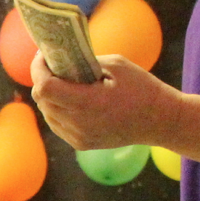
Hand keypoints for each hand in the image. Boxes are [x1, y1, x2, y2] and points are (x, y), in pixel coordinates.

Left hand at [31, 52, 180, 151]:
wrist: (161, 121)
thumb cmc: (142, 88)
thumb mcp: (116, 65)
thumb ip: (84, 62)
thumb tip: (58, 59)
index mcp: (88, 102)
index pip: (44, 88)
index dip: (38, 70)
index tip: (43, 56)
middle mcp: (78, 123)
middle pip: (42, 100)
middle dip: (43, 80)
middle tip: (53, 66)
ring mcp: (77, 137)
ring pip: (47, 113)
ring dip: (50, 96)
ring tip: (64, 82)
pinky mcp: (79, 144)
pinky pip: (57, 124)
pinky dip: (58, 110)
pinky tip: (72, 100)